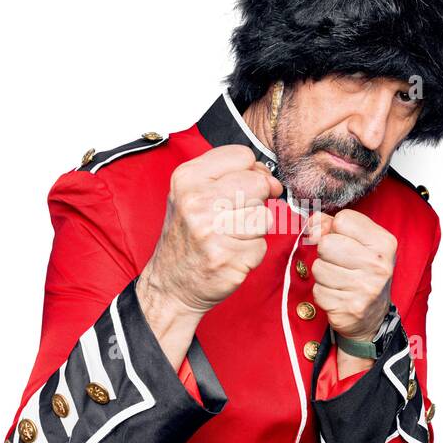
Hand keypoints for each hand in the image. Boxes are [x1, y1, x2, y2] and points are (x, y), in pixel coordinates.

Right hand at [139, 145, 282, 318]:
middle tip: (233, 219)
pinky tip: (230, 256)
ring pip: (264, 216)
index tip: (241, 189)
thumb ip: (233, 178)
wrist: (169, 285)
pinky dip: (251, 254)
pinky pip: (261, 246)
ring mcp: (211, 231)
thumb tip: (272, 181)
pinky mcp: (226, 258)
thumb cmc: (188, 238)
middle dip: (254, 202)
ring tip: (229, 239)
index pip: (243, 156)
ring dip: (254, 231)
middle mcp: (196, 201)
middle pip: (258, 184)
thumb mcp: (196, 196)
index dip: (250, 173)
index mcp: (187, 178)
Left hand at [306, 208, 395, 340]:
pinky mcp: (349, 308)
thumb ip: (333, 225)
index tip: (342, 241)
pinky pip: (317, 291)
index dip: (334, 229)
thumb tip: (313, 222)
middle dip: (326, 253)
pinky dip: (323, 293)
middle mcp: (378, 265)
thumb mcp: (358, 242)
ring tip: (339, 280)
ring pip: (318, 268)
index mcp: (384, 243)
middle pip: (326, 244)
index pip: (342, 220)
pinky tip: (337, 295)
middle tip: (339, 263)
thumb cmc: (362, 271)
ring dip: (323, 274)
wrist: (373, 315)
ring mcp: (365, 288)